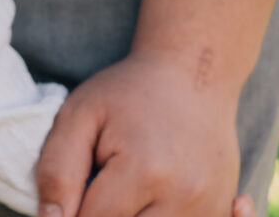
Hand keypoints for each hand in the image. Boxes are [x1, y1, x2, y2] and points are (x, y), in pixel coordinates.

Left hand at [33, 49, 241, 216]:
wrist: (192, 77)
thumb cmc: (128, 94)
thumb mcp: (79, 116)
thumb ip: (58, 170)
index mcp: (145, 172)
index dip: (70, 215)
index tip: (71, 194)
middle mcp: (185, 198)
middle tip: (99, 187)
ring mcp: (209, 208)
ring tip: (123, 191)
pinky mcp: (221, 211)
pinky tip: (151, 201)